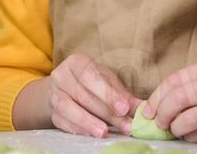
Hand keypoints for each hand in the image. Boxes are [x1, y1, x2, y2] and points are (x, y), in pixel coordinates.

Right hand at [15, 54, 138, 137]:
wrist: (65, 88)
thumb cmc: (91, 84)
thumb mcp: (107, 82)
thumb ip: (124, 95)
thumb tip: (144, 109)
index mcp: (76, 63)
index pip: (91, 76)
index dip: (107, 93)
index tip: (124, 107)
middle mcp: (61, 76)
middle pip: (82, 94)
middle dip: (105, 112)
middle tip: (125, 126)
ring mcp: (54, 94)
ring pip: (67, 107)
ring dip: (87, 121)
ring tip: (104, 132)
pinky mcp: (52, 112)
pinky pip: (62, 121)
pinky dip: (77, 129)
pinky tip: (90, 134)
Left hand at [141, 53, 196, 142]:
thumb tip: (171, 95)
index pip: (178, 80)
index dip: (159, 95)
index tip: (149, 105)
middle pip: (181, 99)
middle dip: (162, 112)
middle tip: (155, 121)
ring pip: (193, 121)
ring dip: (176, 127)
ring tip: (172, 129)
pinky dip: (195, 137)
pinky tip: (190, 135)